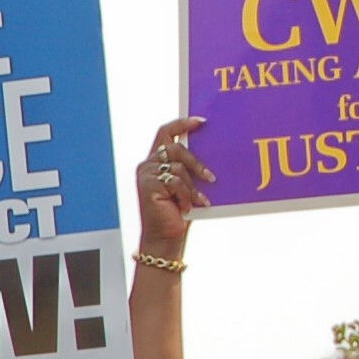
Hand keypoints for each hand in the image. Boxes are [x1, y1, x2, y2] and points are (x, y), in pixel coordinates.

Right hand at [133, 114, 211, 254]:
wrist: (165, 237)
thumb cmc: (178, 211)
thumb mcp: (186, 185)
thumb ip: (189, 168)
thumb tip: (210, 151)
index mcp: (156, 160)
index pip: (166, 133)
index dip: (182, 124)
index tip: (201, 122)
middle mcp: (148, 165)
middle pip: (175, 148)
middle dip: (196, 163)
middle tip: (211, 177)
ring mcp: (146, 175)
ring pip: (177, 167)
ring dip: (193, 186)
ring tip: (201, 200)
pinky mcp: (148, 185)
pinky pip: (175, 182)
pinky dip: (186, 195)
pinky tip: (188, 207)